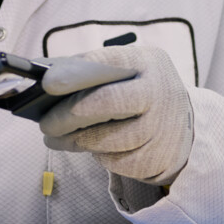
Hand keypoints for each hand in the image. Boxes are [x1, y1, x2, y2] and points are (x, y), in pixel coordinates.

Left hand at [37, 45, 194, 186]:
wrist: (183, 126)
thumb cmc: (139, 92)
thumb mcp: (125, 71)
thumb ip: (88, 69)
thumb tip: (40, 71)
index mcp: (147, 62)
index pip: (107, 63)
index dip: (75, 73)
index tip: (47, 83)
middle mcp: (158, 92)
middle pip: (105, 103)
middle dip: (67, 115)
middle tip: (44, 124)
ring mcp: (160, 128)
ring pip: (105, 139)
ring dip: (72, 141)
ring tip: (54, 138)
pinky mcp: (156, 158)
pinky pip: (114, 161)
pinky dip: (97, 155)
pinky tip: (91, 147)